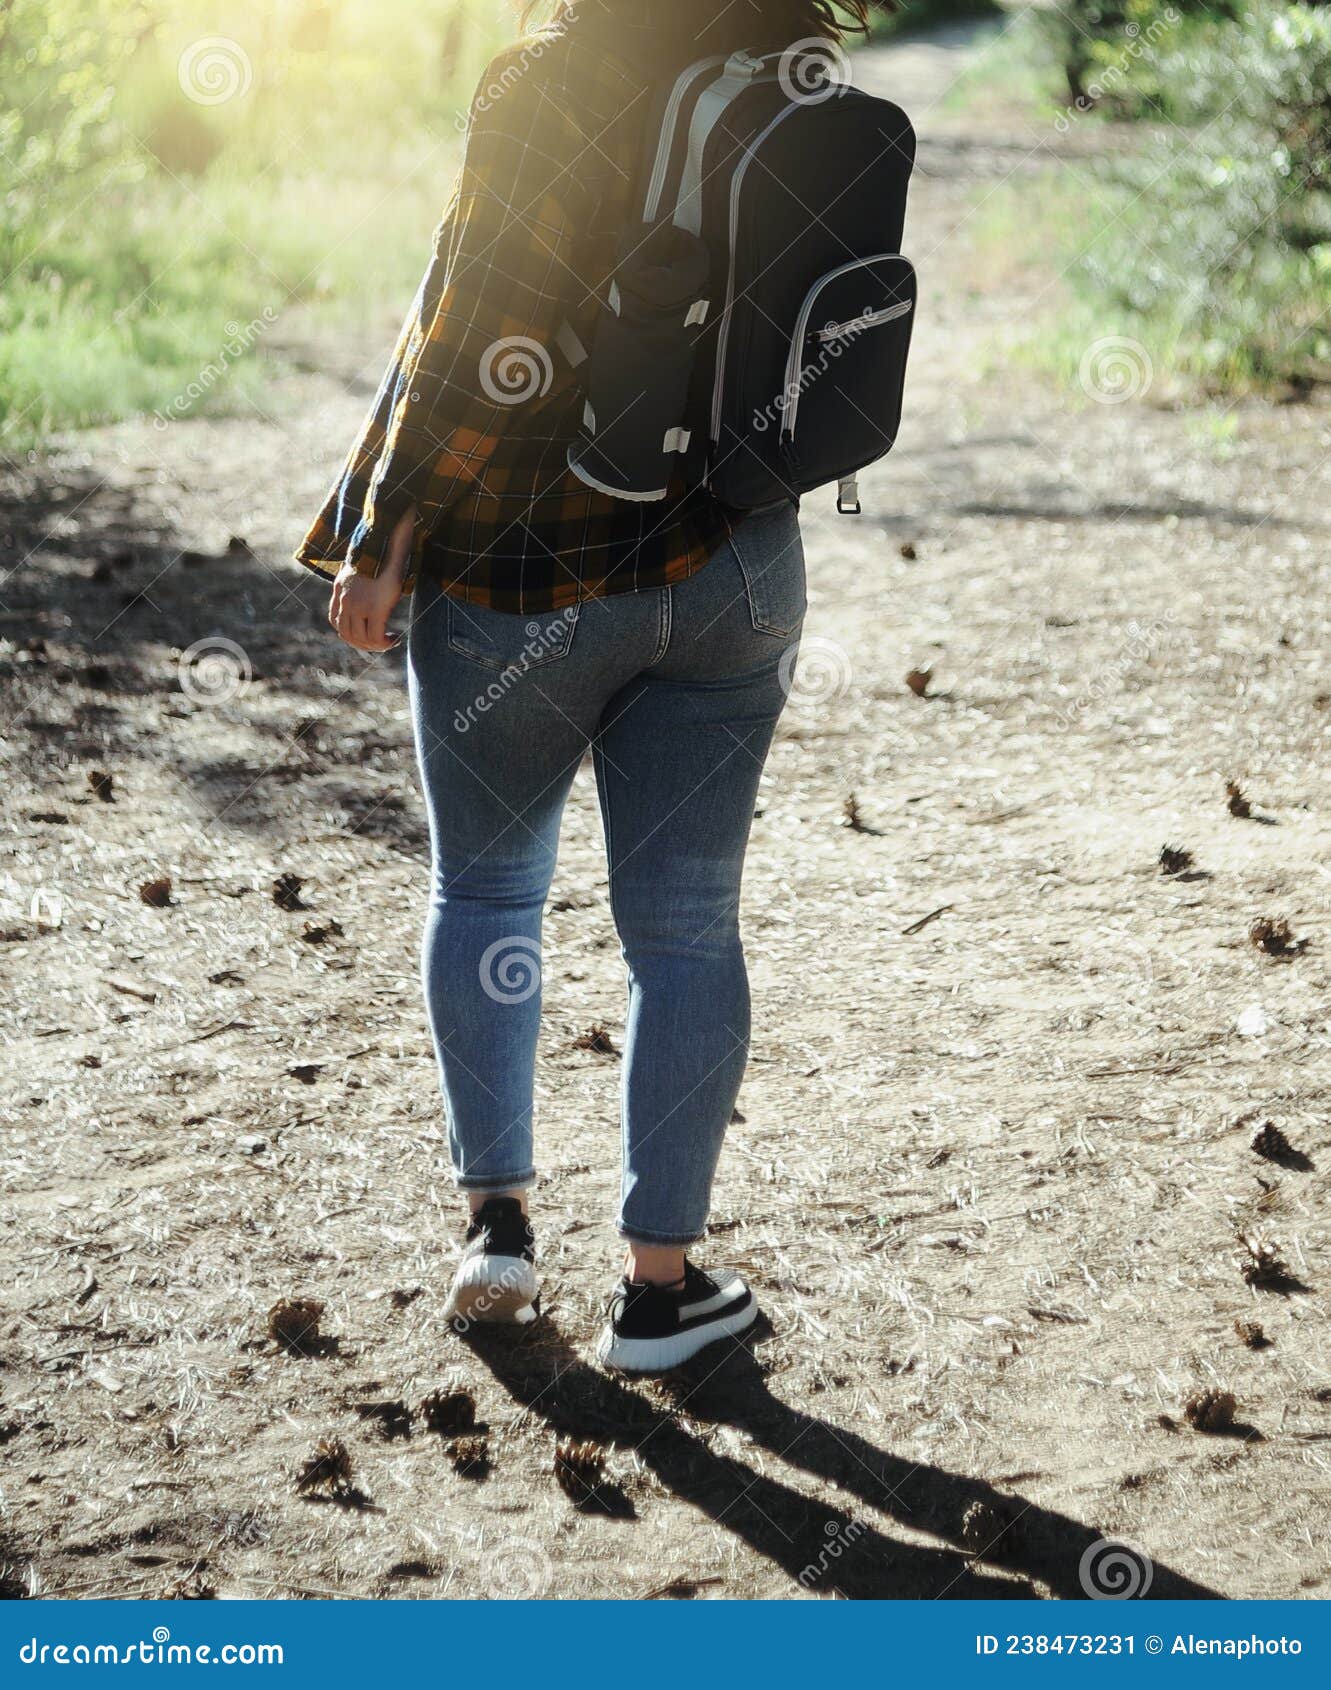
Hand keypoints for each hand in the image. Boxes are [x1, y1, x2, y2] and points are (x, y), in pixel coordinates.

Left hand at [328, 505, 415, 651]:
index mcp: (340, 591)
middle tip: (380, 643)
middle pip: (346, 634)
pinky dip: (384, 643)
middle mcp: (345, 600)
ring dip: (375, 645)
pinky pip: (375, 637)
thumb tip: (371, 588)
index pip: (336, 621)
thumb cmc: (379, 553)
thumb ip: (360, 584)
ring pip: (360, 638)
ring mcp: (358, 606)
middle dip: (363, 644)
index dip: (349, 633)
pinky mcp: (375, 609)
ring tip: (389, 641)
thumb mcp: (362, 570)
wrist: (385, 543)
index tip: (366, 633)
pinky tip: (394, 639)